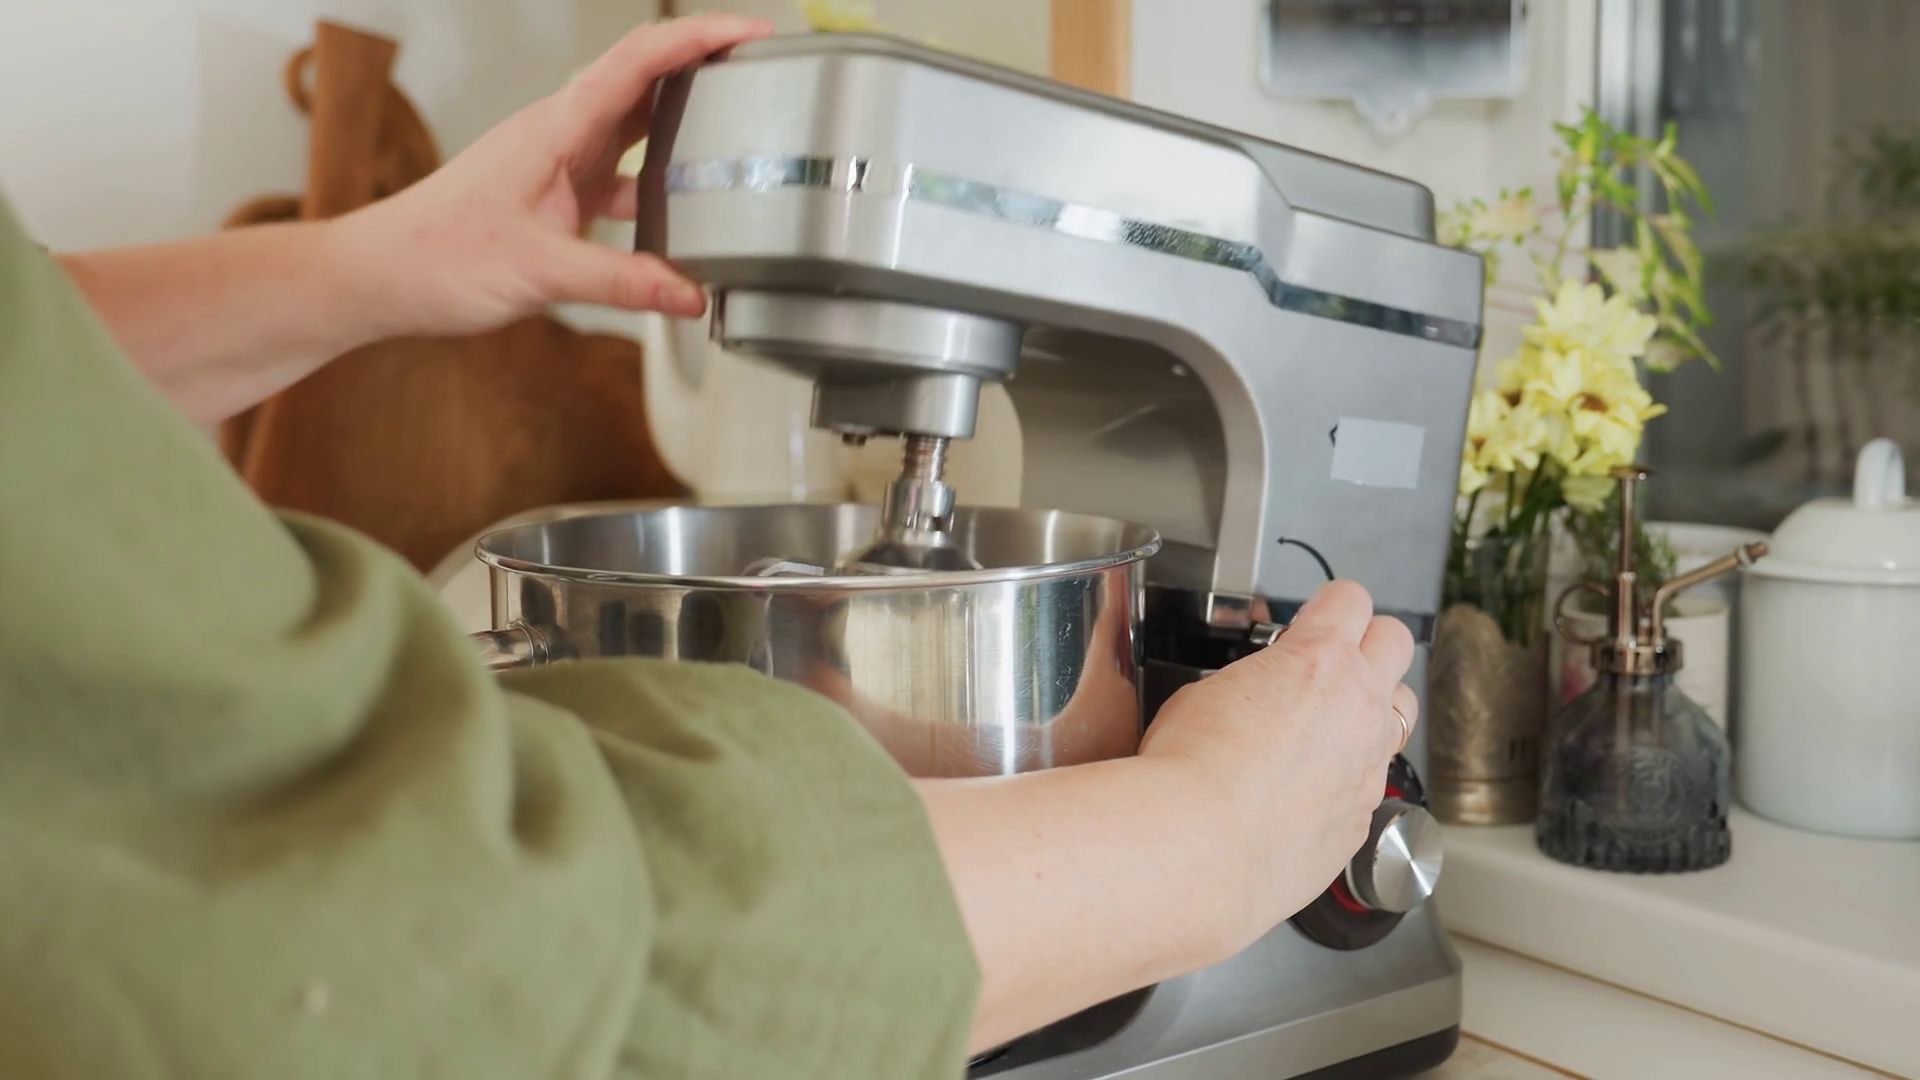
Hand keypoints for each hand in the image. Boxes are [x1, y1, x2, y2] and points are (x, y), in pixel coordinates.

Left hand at [336, 15, 773, 339]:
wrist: (384, 276)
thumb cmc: (439, 257)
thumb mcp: (538, 271)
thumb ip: (621, 282)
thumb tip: (691, 294)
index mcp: (557, 128)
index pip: (641, 61)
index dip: (699, 38)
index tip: (752, 35)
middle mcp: (562, 134)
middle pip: (646, 80)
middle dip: (705, 65)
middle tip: (763, 73)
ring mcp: (561, 162)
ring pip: (636, 126)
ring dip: (685, 122)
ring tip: (740, 129)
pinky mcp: (558, 194)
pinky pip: (623, 176)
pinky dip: (659, 184)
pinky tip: (685, 214)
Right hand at [1138, 580, 1416, 946]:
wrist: (1200, 847)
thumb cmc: (1191, 770)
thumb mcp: (1200, 695)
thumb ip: (1244, 686)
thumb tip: (1248, 700)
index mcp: (1319, 658)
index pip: (1350, 599)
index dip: (1329, 605)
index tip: (1316, 616)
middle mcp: (1359, 704)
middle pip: (1397, 642)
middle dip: (1368, 642)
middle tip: (1336, 658)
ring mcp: (1370, 763)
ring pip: (1403, 712)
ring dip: (1374, 707)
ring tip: (1332, 724)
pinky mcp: (1365, 817)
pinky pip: (1375, 780)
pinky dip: (1350, 776)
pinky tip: (1309, 790)